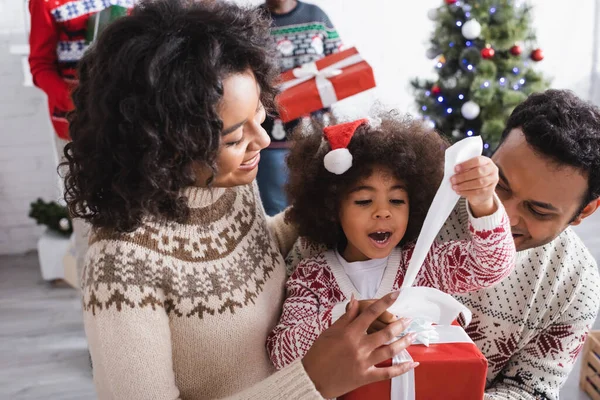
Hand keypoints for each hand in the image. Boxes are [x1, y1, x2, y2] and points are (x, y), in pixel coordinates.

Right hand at [302, 292, 418, 397]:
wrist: (312, 379)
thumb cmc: (318, 355)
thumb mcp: (330, 331)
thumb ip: (346, 317)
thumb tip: (354, 300)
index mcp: (349, 333)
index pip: (370, 313)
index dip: (385, 302)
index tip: (396, 294)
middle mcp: (359, 346)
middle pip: (385, 332)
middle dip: (400, 324)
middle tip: (408, 319)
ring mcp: (364, 362)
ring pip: (390, 350)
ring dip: (404, 341)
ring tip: (412, 335)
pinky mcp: (366, 376)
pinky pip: (388, 372)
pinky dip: (401, 368)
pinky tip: (412, 363)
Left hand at [451, 156, 497, 216]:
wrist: (482, 190)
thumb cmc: (474, 176)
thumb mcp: (472, 169)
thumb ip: (466, 168)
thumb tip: (454, 172)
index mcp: (486, 161)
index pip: (477, 161)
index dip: (466, 165)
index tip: (455, 169)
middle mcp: (492, 169)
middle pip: (478, 172)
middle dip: (463, 176)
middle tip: (452, 180)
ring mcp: (492, 180)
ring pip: (479, 183)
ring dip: (464, 185)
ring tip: (454, 186)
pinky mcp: (490, 190)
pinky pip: (478, 191)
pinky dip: (466, 192)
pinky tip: (459, 191)